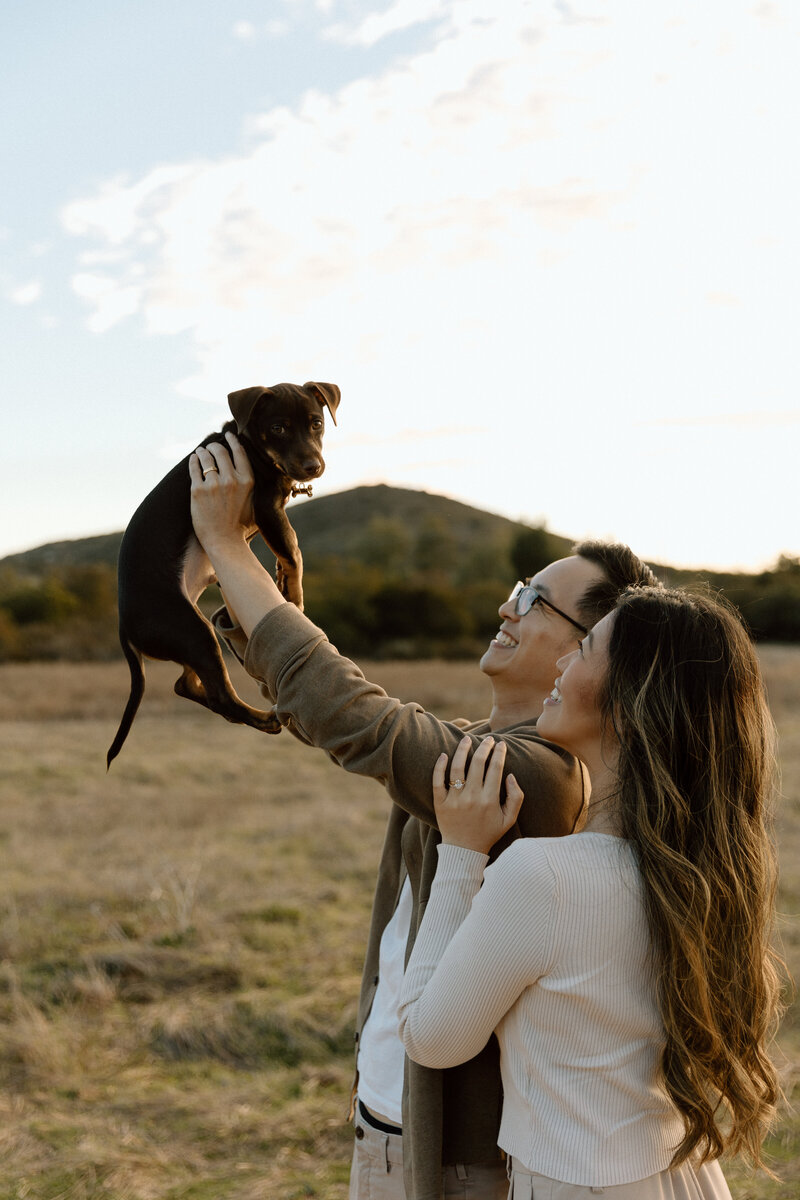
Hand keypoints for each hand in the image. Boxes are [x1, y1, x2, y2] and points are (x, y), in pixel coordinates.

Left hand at [189, 431, 256, 555]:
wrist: (225, 542)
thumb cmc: (241, 526)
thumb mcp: (255, 503)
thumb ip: (257, 489)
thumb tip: (275, 486)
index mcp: (247, 481)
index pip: (239, 452)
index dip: (233, 441)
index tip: (229, 435)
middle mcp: (231, 480)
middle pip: (221, 452)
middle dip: (214, 445)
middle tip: (211, 446)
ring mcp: (213, 485)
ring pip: (206, 457)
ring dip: (202, 452)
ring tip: (200, 452)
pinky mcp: (198, 491)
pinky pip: (194, 468)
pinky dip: (194, 461)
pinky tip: (194, 459)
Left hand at [433, 736, 523, 854]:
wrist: (464, 851)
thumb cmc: (488, 833)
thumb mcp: (509, 819)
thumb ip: (516, 797)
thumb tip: (510, 775)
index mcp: (490, 800)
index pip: (495, 768)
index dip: (499, 753)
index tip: (501, 744)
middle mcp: (472, 797)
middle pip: (478, 763)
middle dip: (485, 747)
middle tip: (488, 739)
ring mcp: (454, 800)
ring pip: (457, 767)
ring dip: (462, 750)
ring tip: (467, 739)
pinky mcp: (440, 803)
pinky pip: (437, 781)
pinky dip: (439, 766)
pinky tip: (444, 754)